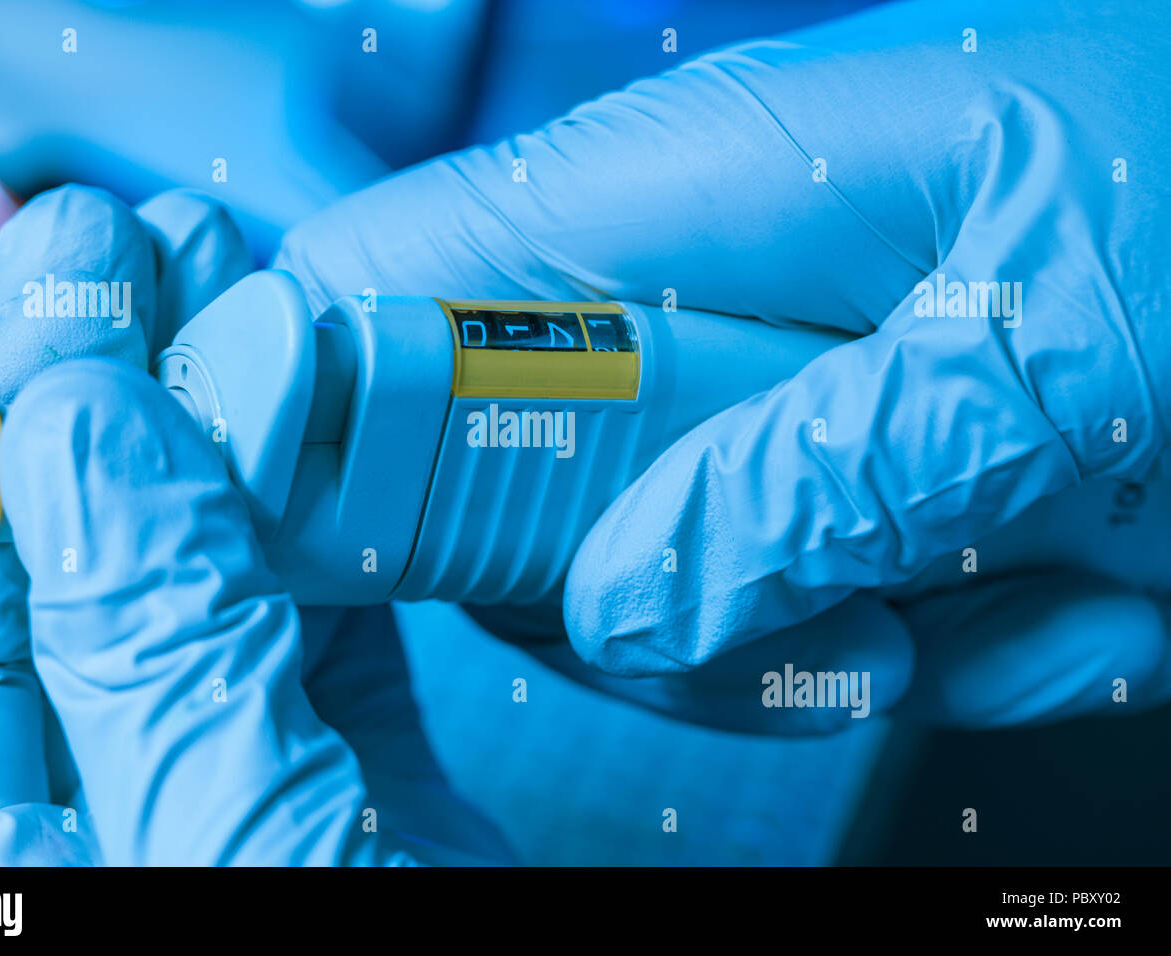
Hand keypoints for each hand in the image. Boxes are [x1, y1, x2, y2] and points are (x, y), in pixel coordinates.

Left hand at [0, 185, 508, 863]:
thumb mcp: (237, 853)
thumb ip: (161, 658)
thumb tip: (87, 433)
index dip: (0, 415)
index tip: (72, 271)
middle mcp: (100, 801)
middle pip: (71, 564)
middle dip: (113, 390)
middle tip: (156, 243)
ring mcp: (229, 778)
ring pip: (200, 577)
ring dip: (235, 439)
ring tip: (255, 294)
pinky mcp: (344, 775)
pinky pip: (318, 628)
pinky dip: (342, 529)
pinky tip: (349, 434)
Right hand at [273, 0, 1170, 729]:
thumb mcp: (1057, 351)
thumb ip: (821, 475)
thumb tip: (631, 599)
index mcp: (690, 185)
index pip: (386, 271)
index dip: (315, 400)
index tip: (339, 543)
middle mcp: (693, 294)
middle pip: (496, 478)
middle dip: (627, 601)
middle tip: (801, 627)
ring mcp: (759, 402)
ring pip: (647, 586)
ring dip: (811, 645)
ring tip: (988, 601)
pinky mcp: (833, 489)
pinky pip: (789, 622)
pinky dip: (937, 653)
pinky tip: (1068, 599)